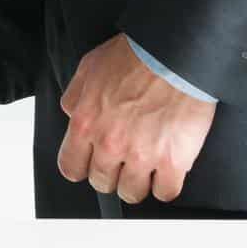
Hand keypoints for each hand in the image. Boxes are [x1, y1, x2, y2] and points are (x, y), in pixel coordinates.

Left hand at [56, 33, 214, 205]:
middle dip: (110, 173)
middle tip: (122, 159)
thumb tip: (72, 114)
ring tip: (145, 165)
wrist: (175, 54)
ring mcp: (142, 155)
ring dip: (137, 182)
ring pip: (132, 193)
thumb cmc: (136, 55)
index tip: (90, 163)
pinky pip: (165, 192)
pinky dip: (166, 185)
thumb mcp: (89, 67)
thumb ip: (75, 96)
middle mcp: (110, 144)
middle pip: (102, 183)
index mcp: (86, 122)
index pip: (71, 167)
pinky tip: (166, 170)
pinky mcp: (173, 161)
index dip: (81, 167)